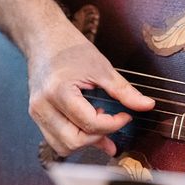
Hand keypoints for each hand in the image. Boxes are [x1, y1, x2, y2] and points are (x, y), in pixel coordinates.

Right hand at [27, 27, 154, 156]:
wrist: (45, 38)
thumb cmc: (71, 50)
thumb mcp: (103, 68)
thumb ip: (125, 91)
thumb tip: (147, 105)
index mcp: (59, 91)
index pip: (90, 123)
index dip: (114, 124)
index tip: (126, 116)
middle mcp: (43, 106)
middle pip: (74, 141)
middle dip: (99, 136)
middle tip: (114, 122)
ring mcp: (36, 112)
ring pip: (62, 146)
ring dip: (86, 141)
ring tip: (100, 123)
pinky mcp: (37, 115)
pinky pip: (55, 139)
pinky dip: (75, 138)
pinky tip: (88, 127)